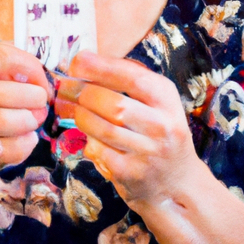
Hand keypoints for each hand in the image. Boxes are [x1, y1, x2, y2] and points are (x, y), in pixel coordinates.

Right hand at [0, 42, 51, 206]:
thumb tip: (35, 79)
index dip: (26, 65)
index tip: (38, 80)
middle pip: (2, 89)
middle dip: (32, 96)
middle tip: (41, 105)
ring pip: (5, 118)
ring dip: (28, 121)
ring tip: (32, 125)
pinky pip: (9, 148)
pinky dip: (25, 145)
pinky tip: (25, 143)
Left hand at [66, 51, 202, 206]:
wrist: (176, 182)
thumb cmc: (160, 136)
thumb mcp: (158, 104)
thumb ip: (131, 83)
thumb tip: (87, 62)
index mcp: (168, 101)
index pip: (133, 77)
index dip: (101, 67)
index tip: (78, 61)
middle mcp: (162, 125)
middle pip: (113, 103)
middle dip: (83, 93)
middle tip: (66, 88)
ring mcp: (147, 152)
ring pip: (102, 128)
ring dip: (80, 116)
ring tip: (70, 109)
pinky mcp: (131, 173)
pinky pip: (98, 150)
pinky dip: (87, 140)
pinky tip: (87, 135)